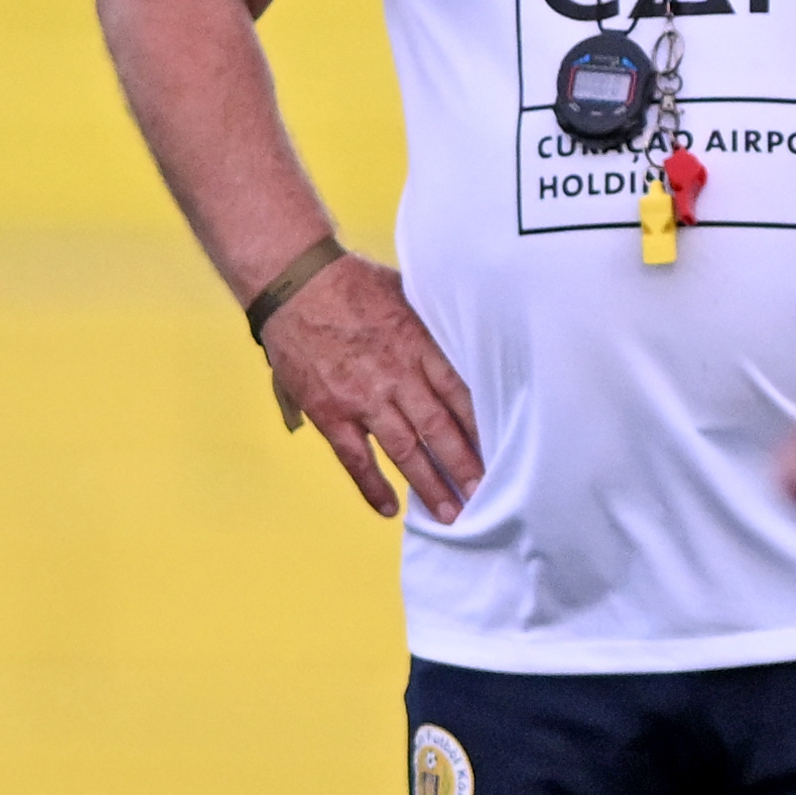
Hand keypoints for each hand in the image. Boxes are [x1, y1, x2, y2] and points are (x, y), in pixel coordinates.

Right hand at [255, 252, 485, 523]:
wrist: (293, 281)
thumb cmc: (352, 283)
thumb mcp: (407, 293)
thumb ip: (434, 325)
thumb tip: (469, 335)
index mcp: (419, 344)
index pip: (461, 395)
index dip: (482, 428)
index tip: (501, 452)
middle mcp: (396, 375)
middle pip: (441, 429)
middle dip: (466, 466)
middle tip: (486, 495)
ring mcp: (362, 397)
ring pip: (405, 450)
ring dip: (430, 485)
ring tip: (451, 513)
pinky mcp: (330, 412)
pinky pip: (355, 458)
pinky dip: (373, 486)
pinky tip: (389, 509)